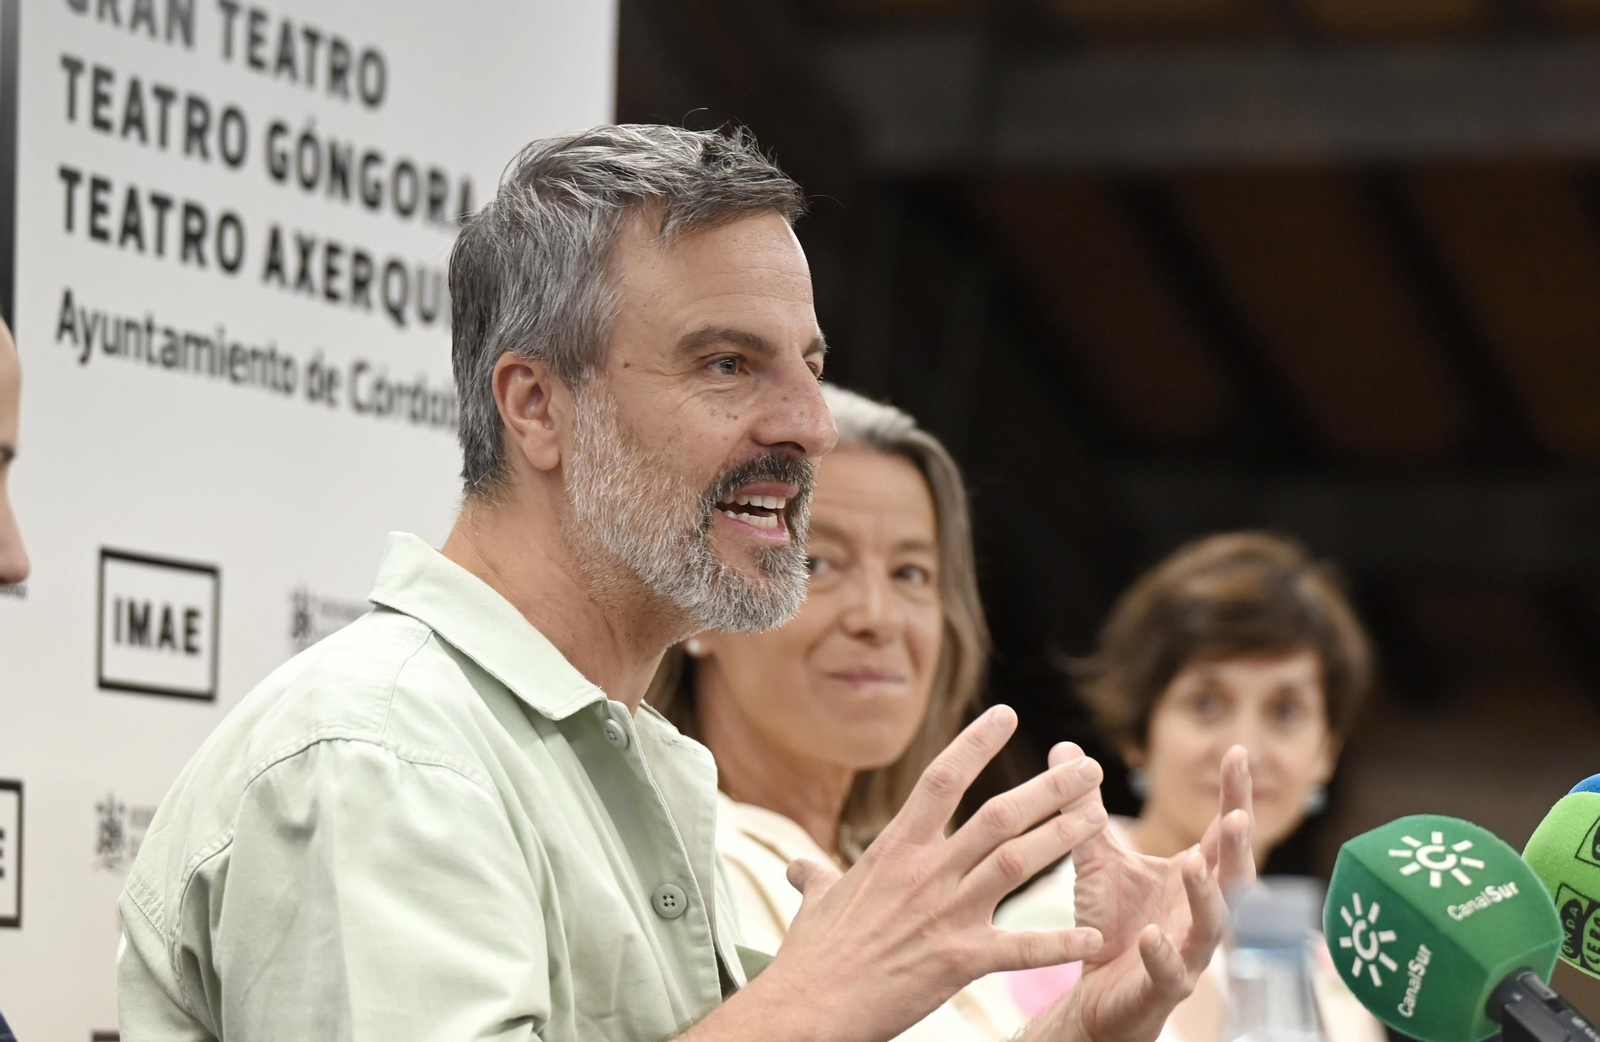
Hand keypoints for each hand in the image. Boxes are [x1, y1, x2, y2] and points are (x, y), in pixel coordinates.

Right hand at [750, 706, 1108, 1041]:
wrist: (808, 1006)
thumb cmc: (811, 957)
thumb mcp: (815, 903)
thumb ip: (816, 877)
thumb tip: (796, 867)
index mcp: (894, 849)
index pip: (940, 779)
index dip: (975, 743)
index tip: (1006, 714)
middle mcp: (926, 873)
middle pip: (998, 816)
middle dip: (1049, 790)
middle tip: (1089, 769)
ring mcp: (945, 914)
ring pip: (1017, 864)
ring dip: (1062, 839)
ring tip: (1099, 818)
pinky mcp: (958, 961)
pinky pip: (1020, 949)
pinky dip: (1058, 943)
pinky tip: (1092, 937)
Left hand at [1054, 746, 1254, 1041]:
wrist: (1094, 996)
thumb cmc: (1110, 924)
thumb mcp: (1097, 858)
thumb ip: (1085, 807)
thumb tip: (1065, 748)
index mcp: (1194, 879)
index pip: (1222, 833)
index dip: (1233, 795)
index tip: (1237, 752)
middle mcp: (1201, 913)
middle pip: (1235, 879)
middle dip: (1239, 847)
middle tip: (1237, 816)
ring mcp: (1188, 953)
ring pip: (1212, 926)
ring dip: (1205, 895)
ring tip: (1193, 862)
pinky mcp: (1164, 989)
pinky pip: (1171, 973)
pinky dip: (1163, 954)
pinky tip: (1150, 937)